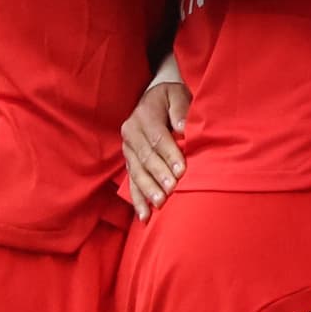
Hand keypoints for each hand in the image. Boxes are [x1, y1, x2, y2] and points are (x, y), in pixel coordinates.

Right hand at [121, 70, 189, 214]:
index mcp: (144, 115)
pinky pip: (132, 182)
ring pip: (137, 171)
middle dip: (158, 175)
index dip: (169, 154)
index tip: (181, 169)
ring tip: (159, 203)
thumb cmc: (172, 99)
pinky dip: (138, 200)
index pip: (157, 137)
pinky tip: (144, 216)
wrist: (154, 99)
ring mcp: (128, 149)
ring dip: (148, 189)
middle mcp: (131, 132)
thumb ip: (180, 109)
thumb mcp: (177, 96)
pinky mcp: (129, 162)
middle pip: (145, 157)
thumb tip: (182, 127)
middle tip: (171, 190)